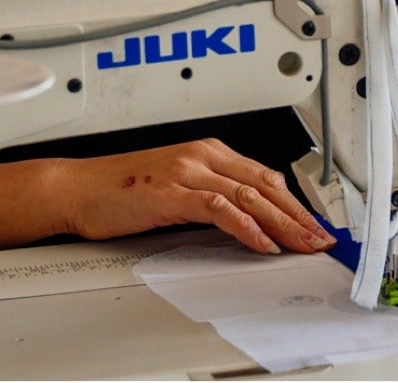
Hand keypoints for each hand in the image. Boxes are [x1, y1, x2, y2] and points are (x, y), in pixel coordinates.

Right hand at [60, 139, 335, 255]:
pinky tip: (261, 243)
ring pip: (248, 196)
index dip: (294, 201)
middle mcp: (201, 156)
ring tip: (302, 244)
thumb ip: (210, 196)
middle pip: (264, 186)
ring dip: (281, 224)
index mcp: (206, 152)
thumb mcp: (175, 187)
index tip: (314, 223)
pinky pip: (218, 209)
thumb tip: (246, 219)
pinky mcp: (171, 192)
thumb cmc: (119, 191)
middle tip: (321, 239)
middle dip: (298, 215)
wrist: (76, 188)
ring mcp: (186, 172)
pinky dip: (245, 227)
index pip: (264, 176)